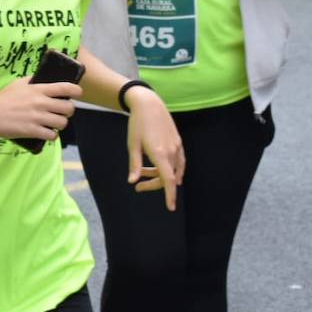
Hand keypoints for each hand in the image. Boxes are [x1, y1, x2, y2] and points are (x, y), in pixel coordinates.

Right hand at [0, 77, 81, 141]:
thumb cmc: (2, 98)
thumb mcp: (18, 84)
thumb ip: (33, 81)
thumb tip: (44, 79)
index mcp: (38, 89)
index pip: (66, 88)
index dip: (76, 91)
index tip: (77, 93)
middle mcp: (40, 103)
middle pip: (68, 108)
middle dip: (67, 111)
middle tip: (61, 112)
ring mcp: (37, 118)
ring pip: (62, 123)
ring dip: (60, 124)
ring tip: (53, 123)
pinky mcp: (32, 131)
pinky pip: (52, 136)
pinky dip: (51, 136)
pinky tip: (46, 133)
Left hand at [124, 87, 184, 210]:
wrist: (149, 104)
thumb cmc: (137, 124)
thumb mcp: (132, 145)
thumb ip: (134, 164)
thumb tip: (132, 181)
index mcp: (159, 153)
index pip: (167, 180)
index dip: (169, 195)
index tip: (170, 207)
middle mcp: (171, 151)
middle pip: (167, 177)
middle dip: (154, 184)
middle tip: (138, 186)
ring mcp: (177, 146)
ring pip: (173, 170)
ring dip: (160, 175)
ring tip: (145, 173)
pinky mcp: (178, 142)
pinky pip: (178, 162)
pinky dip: (171, 169)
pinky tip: (163, 171)